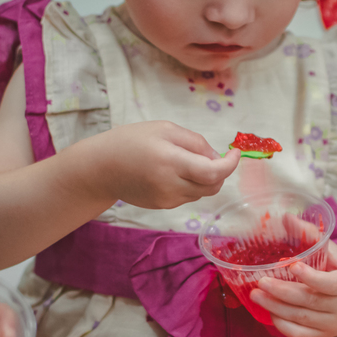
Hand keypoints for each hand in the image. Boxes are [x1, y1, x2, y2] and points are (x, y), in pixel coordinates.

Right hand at [87, 121, 239, 209]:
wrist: (100, 168)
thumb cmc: (131, 141)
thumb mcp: (164, 129)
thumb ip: (195, 142)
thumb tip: (217, 157)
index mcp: (171, 161)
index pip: (213, 172)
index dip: (230, 164)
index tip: (235, 153)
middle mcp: (170, 185)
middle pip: (212, 187)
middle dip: (220, 172)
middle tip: (211, 156)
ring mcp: (166, 199)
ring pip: (201, 193)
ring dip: (204, 179)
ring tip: (184, 161)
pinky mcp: (162, 206)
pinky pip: (187, 197)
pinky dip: (190, 185)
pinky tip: (172, 173)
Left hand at [249, 242, 336, 336]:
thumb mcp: (331, 251)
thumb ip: (310, 234)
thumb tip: (286, 218)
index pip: (332, 283)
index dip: (312, 277)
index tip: (292, 266)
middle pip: (310, 301)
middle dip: (282, 292)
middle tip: (261, 282)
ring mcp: (332, 324)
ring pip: (302, 318)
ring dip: (276, 307)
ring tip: (256, 295)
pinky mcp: (322, 335)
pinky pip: (299, 334)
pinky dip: (282, 324)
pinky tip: (269, 311)